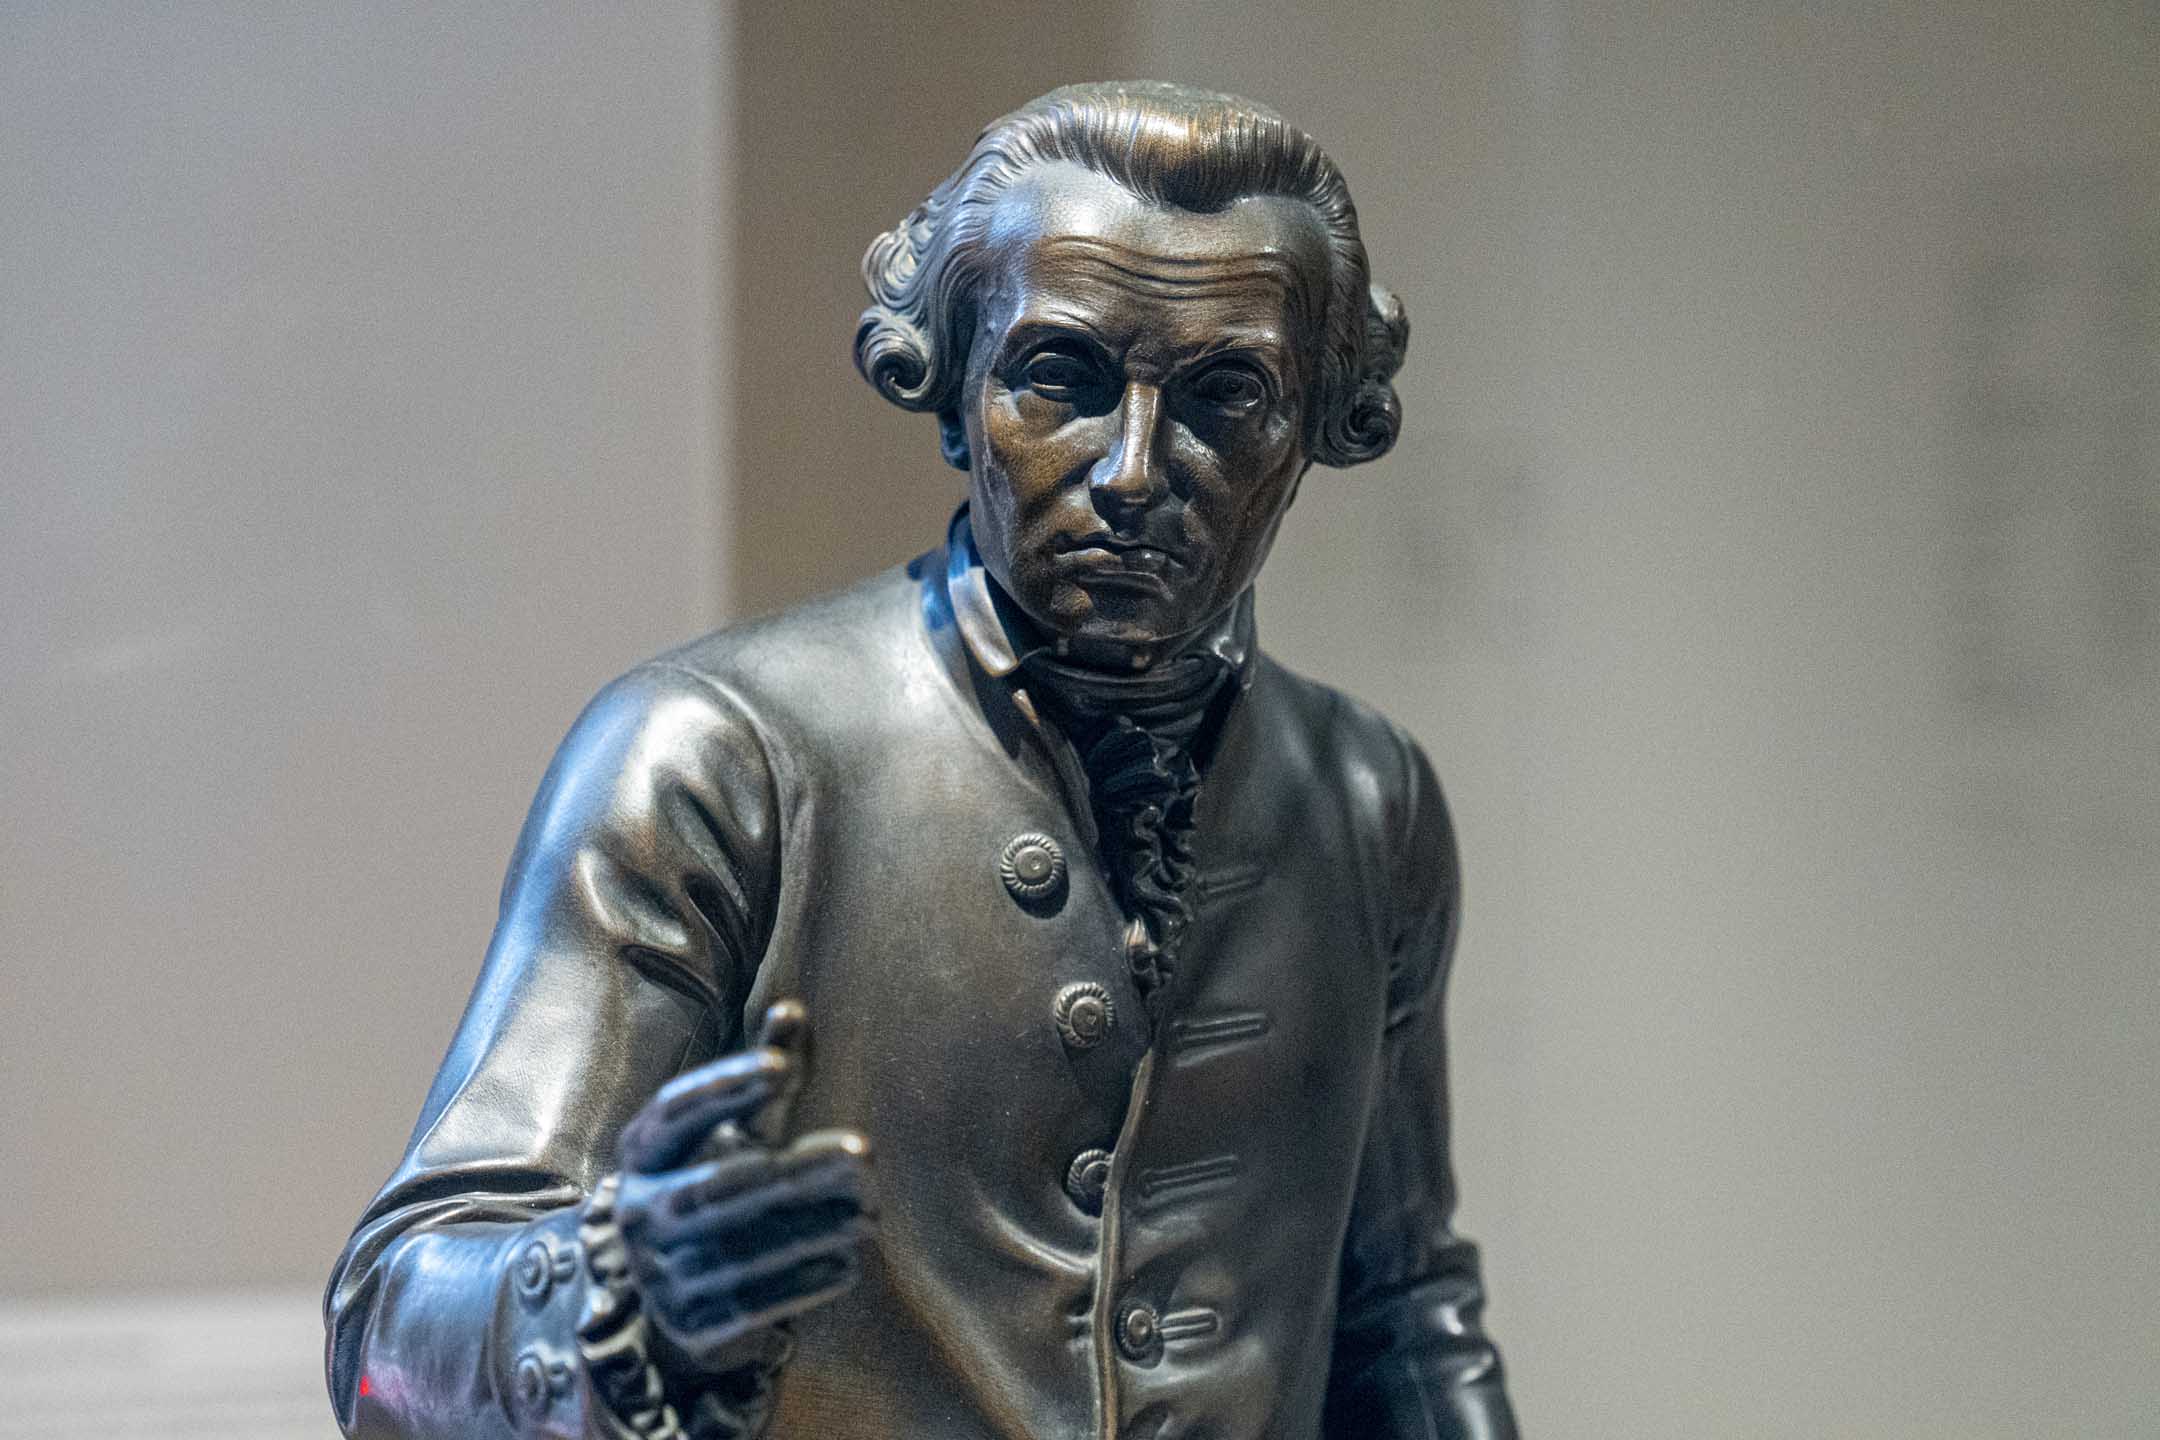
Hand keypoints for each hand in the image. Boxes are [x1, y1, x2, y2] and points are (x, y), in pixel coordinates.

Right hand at [611, 1002, 873, 1376]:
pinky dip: (804, 1281)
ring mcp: (661, 1274)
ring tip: (872, 1209)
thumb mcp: (734, 1131)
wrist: (666, 1294)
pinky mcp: (692, 1327)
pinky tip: (849, 1258)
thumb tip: (793, 1007)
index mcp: (645, 1152)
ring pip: (742, 1250)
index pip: (677, 1111)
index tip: (783, 1068)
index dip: (725, 1086)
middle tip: (866, 1151)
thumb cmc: (717, 1183)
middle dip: (797, 1171)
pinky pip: (753, 1305)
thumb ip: (764, 1074)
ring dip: (815, 1227)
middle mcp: (640, 1211)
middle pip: (721, 1189)